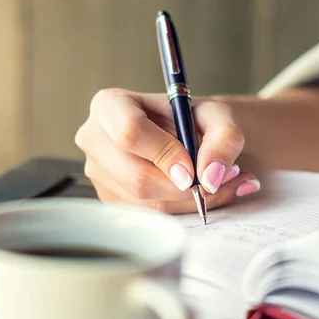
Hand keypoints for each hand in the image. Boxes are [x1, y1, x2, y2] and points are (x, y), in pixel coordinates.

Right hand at [75, 88, 260, 213]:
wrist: (189, 133)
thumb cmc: (196, 119)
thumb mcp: (219, 116)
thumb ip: (224, 140)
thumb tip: (210, 177)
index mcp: (110, 105)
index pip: (130, 134)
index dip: (164, 155)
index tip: (193, 168)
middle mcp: (94, 138)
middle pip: (136, 177)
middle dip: (181, 187)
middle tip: (215, 180)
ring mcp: (97, 172)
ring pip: (144, 201)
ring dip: (187, 200)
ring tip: (212, 181)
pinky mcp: (109, 197)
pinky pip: (147, 214)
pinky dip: (180, 209)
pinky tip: (194, 191)